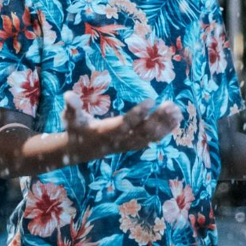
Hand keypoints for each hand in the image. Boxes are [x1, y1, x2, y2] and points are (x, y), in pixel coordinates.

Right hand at [62, 95, 181, 161]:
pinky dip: (165, 131)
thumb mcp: (71, 117)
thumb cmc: (76, 128)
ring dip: (165, 125)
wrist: (81, 150)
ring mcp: (128, 145)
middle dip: (158, 119)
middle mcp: (120, 141)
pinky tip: (176, 119)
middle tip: (171, 105)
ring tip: (177, 111)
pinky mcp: (134, 145)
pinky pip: (152, 140)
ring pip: (150, 137)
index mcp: (106, 132)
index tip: (152, 100)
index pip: (125, 123)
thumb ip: (72, 106)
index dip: (138, 114)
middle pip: (142, 131)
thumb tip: (68, 95)